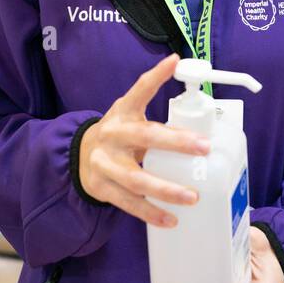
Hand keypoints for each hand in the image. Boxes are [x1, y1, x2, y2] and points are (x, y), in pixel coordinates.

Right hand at [78, 53, 208, 226]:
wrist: (79, 157)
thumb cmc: (119, 135)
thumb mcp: (131, 116)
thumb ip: (158, 113)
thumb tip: (198, 108)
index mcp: (123, 112)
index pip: (139, 89)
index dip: (156, 76)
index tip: (174, 62)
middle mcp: (112, 134)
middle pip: (144, 137)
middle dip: (175, 142)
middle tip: (204, 147)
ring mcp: (104, 163)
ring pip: (136, 178)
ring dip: (166, 188)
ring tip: (192, 197)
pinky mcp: (102, 187)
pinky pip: (129, 203)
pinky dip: (151, 212)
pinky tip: (171, 220)